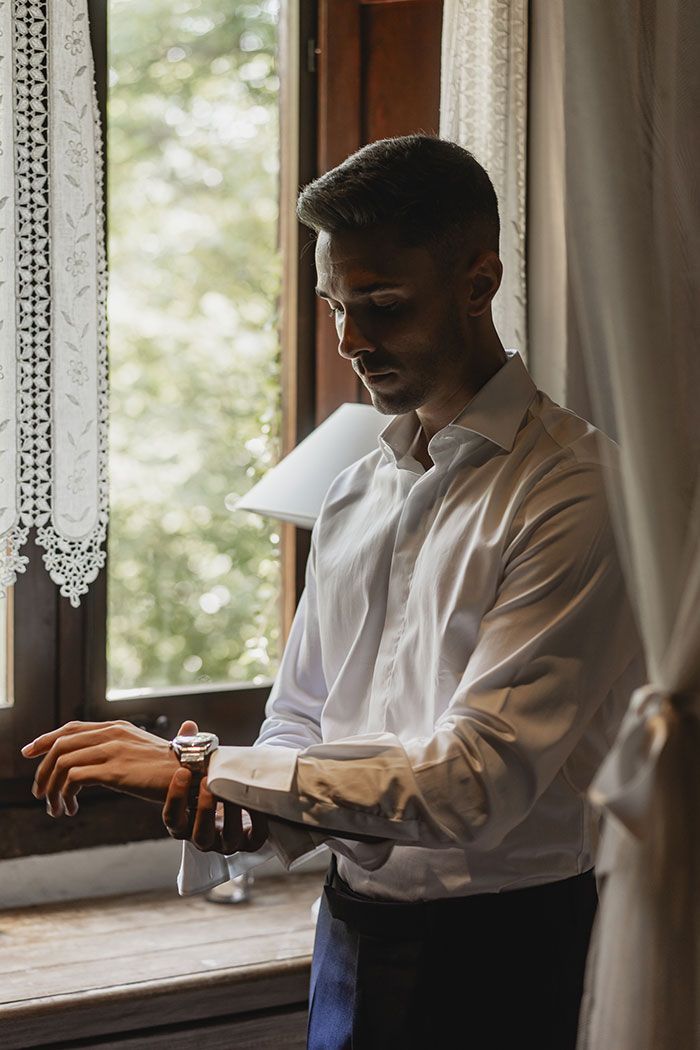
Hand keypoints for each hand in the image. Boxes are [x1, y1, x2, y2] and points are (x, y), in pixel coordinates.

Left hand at [20, 718, 182, 815]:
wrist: (196, 773)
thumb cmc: (176, 768)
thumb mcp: (147, 752)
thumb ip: (126, 749)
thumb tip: (112, 757)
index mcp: (119, 727)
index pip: (72, 728)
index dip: (46, 739)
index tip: (30, 753)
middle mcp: (113, 733)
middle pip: (60, 744)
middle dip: (42, 769)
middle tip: (39, 792)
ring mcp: (113, 750)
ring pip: (62, 763)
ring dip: (52, 789)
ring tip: (55, 808)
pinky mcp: (115, 770)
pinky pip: (73, 780)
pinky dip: (64, 796)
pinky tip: (70, 809)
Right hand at [162, 724, 267, 854]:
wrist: (234, 791)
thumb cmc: (209, 778)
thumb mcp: (198, 765)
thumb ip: (190, 747)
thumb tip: (188, 727)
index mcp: (183, 821)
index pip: (172, 818)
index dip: (175, 797)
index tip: (182, 772)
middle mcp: (202, 836)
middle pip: (199, 834)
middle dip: (204, 808)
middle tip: (207, 782)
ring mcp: (225, 841)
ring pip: (227, 840)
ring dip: (231, 815)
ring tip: (233, 792)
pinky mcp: (248, 840)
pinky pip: (255, 838)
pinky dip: (258, 823)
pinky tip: (258, 803)